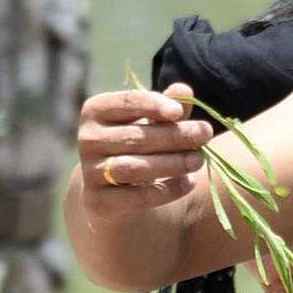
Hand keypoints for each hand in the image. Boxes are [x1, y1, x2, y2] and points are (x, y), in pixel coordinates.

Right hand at [70, 86, 218, 199]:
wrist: (118, 193)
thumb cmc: (140, 146)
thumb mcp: (155, 124)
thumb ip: (169, 108)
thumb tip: (183, 90)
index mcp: (97, 111)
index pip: (125, 103)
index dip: (152, 105)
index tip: (179, 111)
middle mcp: (87, 139)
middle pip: (135, 137)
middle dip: (174, 135)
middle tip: (205, 134)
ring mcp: (90, 172)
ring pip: (134, 167)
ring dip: (171, 163)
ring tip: (198, 160)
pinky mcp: (98, 202)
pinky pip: (135, 196)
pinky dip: (166, 190)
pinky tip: (188, 183)